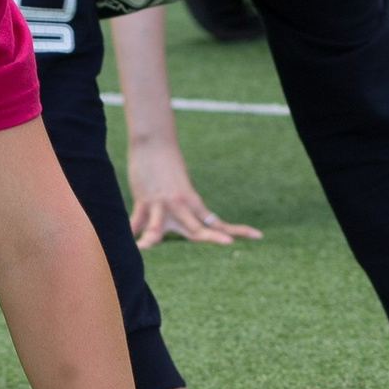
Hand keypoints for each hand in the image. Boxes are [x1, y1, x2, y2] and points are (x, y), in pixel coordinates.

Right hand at [127, 144, 262, 247]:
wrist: (154, 143)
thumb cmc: (167, 167)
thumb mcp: (180, 189)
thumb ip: (184, 209)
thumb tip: (189, 222)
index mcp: (192, 203)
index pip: (215, 222)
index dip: (235, 230)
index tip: (258, 235)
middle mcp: (180, 206)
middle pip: (197, 228)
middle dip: (213, 236)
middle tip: (229, 244)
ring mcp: (161, 204)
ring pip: (159, 227)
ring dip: (153, 238)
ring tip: (149, 246)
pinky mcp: (144, 200)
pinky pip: (135, 221)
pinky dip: (131, 232)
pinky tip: (130, 244)